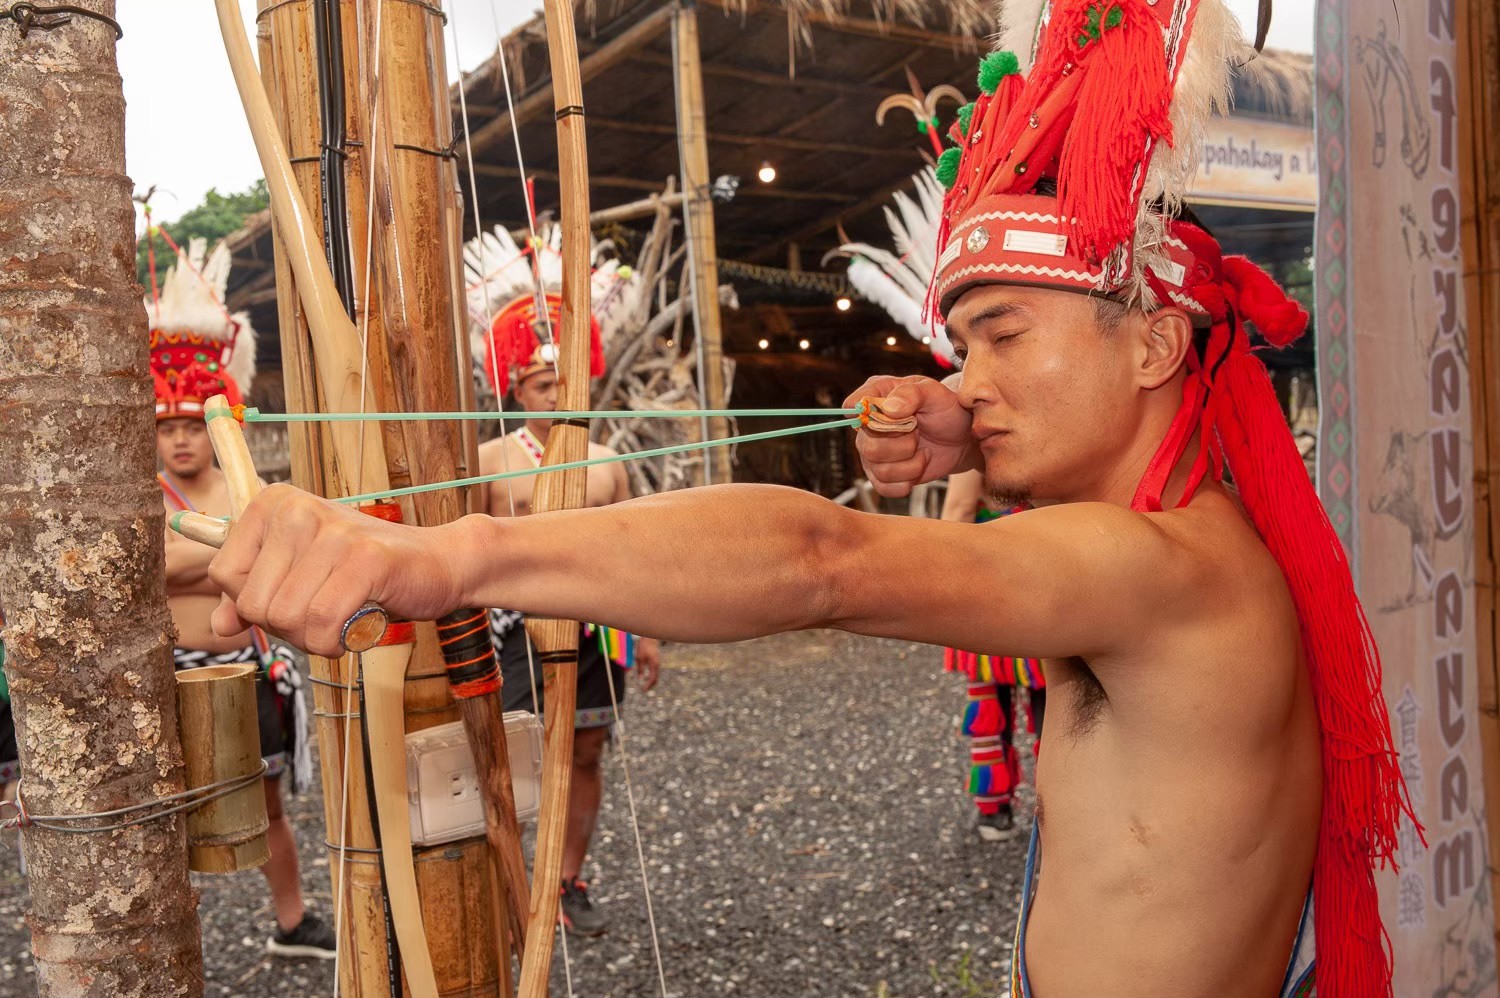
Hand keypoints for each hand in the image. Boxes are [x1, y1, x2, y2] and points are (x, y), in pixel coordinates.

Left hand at [207, 484, 465, 655]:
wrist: (438, 563)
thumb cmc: (366, 571)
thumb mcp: (302, 574)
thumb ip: (256, 594)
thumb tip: (219, 625)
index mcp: (274, 504)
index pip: (224, 574)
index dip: (254, 604)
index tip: (293, 597)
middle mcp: (297, 509)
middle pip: (254, 603)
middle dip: (286, 627)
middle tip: (322, 614)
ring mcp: (332, 532)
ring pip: (285, 618)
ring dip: (313, 638)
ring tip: (340, 618)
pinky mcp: (365, 559)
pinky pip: (321, 624)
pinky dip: (334, 643)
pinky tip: (354, 629)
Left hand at [633, 637, 660, 692]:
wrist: (650, 637)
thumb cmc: (644, 647)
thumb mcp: (639, 658)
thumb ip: (640, 669)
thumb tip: (640, 679)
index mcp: (654, 665)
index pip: (652, 678)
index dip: (647, 685)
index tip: (642, 690)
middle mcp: (657, 665)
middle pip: (655, 678)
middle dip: (650, 685)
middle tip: (644, 690)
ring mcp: (657, 663)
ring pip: (656, 675)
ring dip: (651, 681)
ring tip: (645, 686)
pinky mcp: (656, 661)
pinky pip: (655, 671)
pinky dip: (651, 676)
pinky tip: (647, 677)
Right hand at [843, 376, 975, 497]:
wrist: (960, 438)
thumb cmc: (946, 410)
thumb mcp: (935, 393)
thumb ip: (911, 393)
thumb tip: (889, 408)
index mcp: (876, 396)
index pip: (853, 406)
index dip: (868, 416)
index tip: (898, 416)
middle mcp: (868, 426)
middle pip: (868, 446)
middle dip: (904, 445)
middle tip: (918, 433)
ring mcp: (872, 452)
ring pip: (880, 470)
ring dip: (911, 464)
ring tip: (923, 450)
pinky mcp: (881, 475)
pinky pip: (885, 487)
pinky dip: (908, 480)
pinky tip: (919, 465)